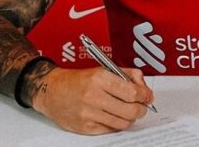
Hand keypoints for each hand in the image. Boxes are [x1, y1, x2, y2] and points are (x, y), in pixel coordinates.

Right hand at [32, 67, 154, 134]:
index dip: (145, 96)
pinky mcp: (85, 127)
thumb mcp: (103, 69)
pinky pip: (111, 130)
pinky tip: (112, 115)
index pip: (132, 92)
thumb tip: (145, 89)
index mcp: (99, 79)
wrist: (52, 91)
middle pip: (131, 110)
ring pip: (123, 123)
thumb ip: (127, 75)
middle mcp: (93, 96)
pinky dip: (116, 124)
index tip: (147, 96)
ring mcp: (89, 114)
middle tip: (141, 106)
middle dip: (141, 109)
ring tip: (127, 111)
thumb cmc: (79, 80)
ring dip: (130, 118)